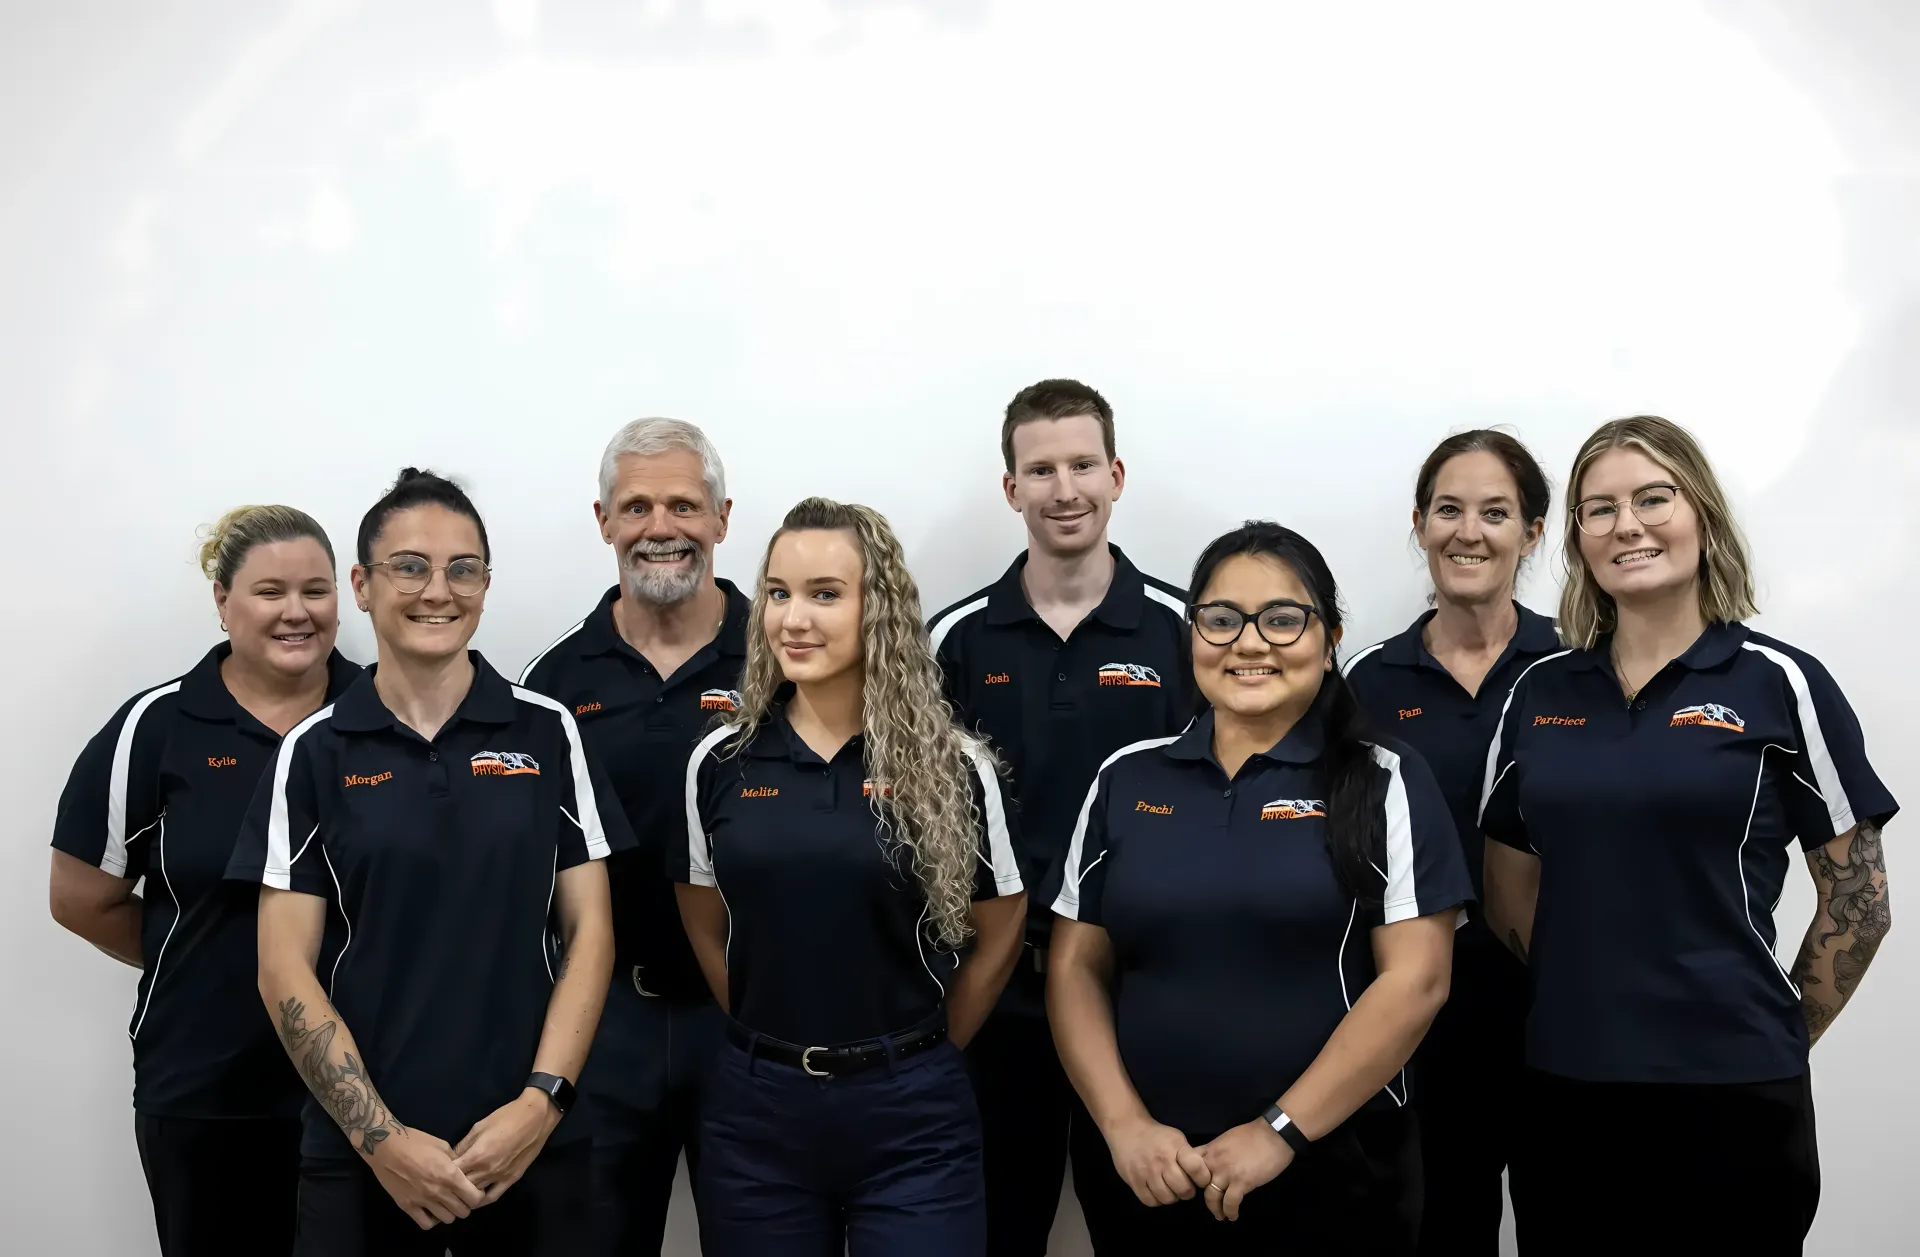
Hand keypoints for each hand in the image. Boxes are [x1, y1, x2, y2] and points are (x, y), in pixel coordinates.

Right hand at [365, 1126, 487, 1229]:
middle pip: (463, 1212)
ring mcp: (423, 1201)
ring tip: (445, 1203)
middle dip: (465, 1205)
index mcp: (451, 1175)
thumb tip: (464, 1172)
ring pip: (447, 1219)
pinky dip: (432, 1220)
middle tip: (460, 1197)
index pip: (475, 1198)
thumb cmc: (416, 1141)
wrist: (387, 1147)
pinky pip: (426, 1224)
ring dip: (449, 1212)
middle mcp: (439, 1191)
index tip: (473, 1190)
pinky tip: (431, 1210)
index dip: (477, 1195)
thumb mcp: (443, 1146)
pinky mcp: (407, 1207)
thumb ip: (456, 1162)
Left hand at [452, 1090, 561, 1204]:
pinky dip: (481, 1200)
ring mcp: (500, 1177)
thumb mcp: (479, 1126)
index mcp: (476, 1155)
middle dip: (452, 1186)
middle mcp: (486, 1170)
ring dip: (465, 1194)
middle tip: (445, 1184)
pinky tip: (475, 1198)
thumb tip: (452, 1157)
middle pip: (462, 1186)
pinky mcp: (511, 1179)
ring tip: (456, 1192)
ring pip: (475, 1194)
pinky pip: (493, 1196)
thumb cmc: (505, 1117)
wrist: (535, 1118)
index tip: (438, 1172)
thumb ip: (464, 1144)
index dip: (443, 1173)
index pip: (452, 1173)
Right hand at [1103, 1113, 1211, 1206]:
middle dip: (1187, 1191)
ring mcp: (1146, 1172)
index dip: (1203, 1178)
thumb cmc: (1156, 1136)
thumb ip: (1189, 1156)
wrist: (1127, 1129)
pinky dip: (1156, 1199)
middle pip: (1183, 1189)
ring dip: (1171, 1196)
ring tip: (1169, 1188)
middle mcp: (1162, 1160)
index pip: (1196, 1168)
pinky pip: (1151, 1201)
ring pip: (1167, 1198)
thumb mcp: (1176, 1138)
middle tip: (1183, 1186)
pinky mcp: (1134, 1181)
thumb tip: (1205, 1176)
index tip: (1200, 1179)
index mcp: (1175, 1147)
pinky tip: (1156, 1190)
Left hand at [1197, 1119, 1293, 1221]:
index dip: (1190, 1177)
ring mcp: (1227, 1172)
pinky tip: (1233, 1216)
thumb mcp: (1228, 1138)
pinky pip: (1230, 1202)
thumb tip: (1215, 1163)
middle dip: (1204, 1198)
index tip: (1198, 1187)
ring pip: (1212, 1197)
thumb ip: (1218, 1152)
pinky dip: (1230, 1212)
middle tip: (1212, 1206)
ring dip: (1216, 1209)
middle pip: (1199, 1185)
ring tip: (1221, 1215)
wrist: (1274, 1134)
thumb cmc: (1254, 1134)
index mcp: (1211, 1149)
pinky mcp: (1242, 1182)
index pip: (1189, 1165)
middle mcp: (1214, 1161)